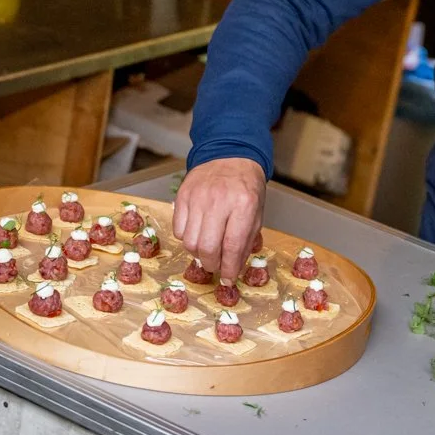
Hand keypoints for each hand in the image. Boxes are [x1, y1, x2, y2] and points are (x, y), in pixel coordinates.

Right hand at [173, 158, 266, 283]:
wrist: (229, 155)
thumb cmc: (246, 187)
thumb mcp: (256, 213)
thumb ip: (246, 241)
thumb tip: (233, 269)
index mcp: (244, 205)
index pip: (232, 246)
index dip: (229, 268)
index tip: (228, 279)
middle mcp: (219, 201)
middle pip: (206, 247)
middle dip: (211, 264)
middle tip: (216, 266)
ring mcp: (197, 197)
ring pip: (189, 241)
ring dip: (198, 253)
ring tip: (207, 248)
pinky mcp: (182, 195)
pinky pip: (178, 229)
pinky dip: (186, 237)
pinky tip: (198, 232)